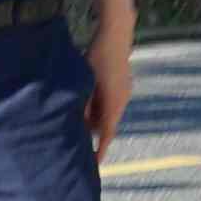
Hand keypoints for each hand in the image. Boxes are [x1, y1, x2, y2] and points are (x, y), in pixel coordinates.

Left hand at [88, 28, 135, 159]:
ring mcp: (124, 93)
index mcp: (113, 104)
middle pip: (107, 125)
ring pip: (108, 114)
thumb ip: (83, 104)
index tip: (93, 164)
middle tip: (76, 136)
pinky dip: (100, 107)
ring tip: (78, 114)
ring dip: (96, 117)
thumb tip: (76, 122)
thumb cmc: (97, 57)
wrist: (116, 35)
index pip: (106, 134)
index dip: (100, 151)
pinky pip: (111, 104)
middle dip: (93, 132)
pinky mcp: (123, 86)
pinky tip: (89, 98)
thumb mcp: (86, 82)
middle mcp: (121, 101)